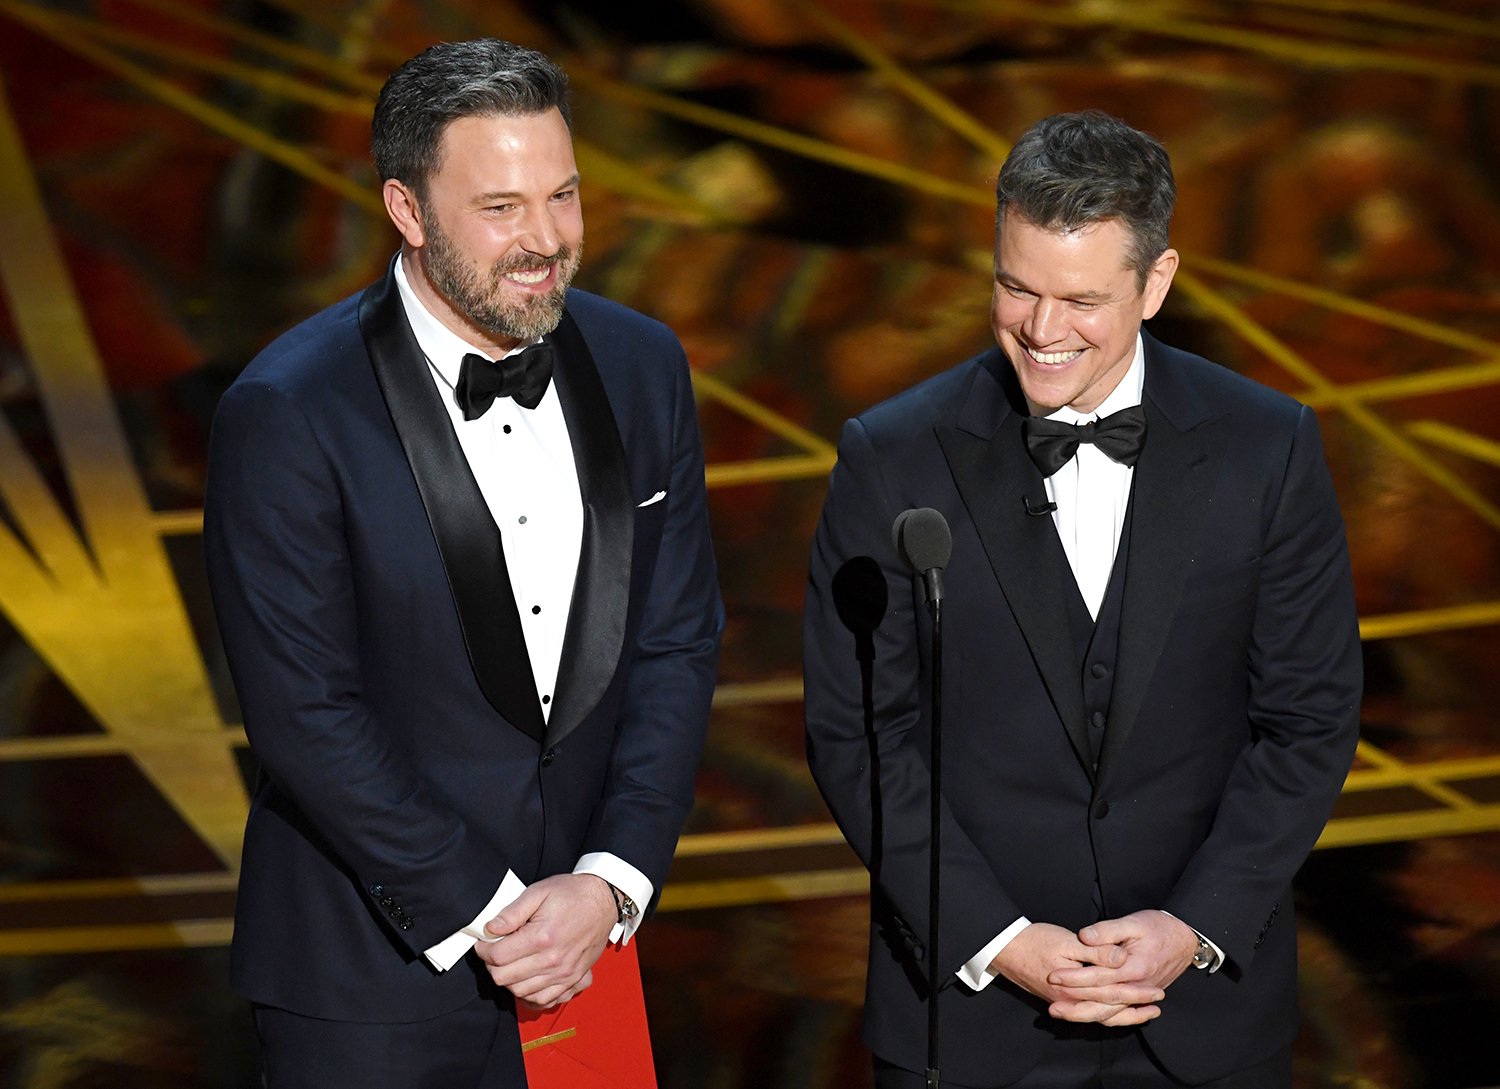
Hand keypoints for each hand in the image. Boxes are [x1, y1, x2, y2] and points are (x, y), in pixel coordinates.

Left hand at [472, 874, 616, 1008]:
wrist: (604, 900)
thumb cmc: (572, 894)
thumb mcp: (539, 891)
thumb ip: (512, 912)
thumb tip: (490, 929)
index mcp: (542, 937)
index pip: (498, 957)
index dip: (483, 950)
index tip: (484, 942)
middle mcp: (553, 961)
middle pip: (505, 978)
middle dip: (492, 965)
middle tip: (494, 951)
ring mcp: (564, 974)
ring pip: (520, 992)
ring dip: (509, 980)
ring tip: (510, 963)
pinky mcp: (573, 980)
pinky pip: (544, 1001)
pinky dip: (530, 996)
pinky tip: (527, 980)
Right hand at [990, 922, 1164, 1026]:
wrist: (1004, 947)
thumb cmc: (1034, 941)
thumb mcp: (1067, 941)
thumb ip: (1096, 952)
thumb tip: (1121, 959)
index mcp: (1075, 988)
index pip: (1113, 994)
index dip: (1137, 992)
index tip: (1156, 990)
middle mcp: (1071, 1002)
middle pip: (1110, 1009)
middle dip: (1135, 1006)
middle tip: (1158, 1002)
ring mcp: (1064, 1003)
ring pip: (1100, 1015)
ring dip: (1123, 1014)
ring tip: (1144, 1012)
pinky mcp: (1060, 1000)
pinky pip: (1089, 1012)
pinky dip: (1106, 1013)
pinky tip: (1114, 1009)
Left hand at [1046, 910, 1198, 1021]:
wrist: (1186, 938)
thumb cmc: (1158, 927)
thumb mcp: (1133, 922)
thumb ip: (1108, 930)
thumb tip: (1084, 936)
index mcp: (1133, 968)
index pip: (1098, 977)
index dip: (1074, 978)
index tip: (1053, 977)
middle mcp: (1137, 986)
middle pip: (1102, 1002)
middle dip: (1075, 1005)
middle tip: (1052, 1007)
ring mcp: (1141, 994)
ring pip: (1111, 1013)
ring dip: (1086, 1015)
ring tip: (1063, 1014)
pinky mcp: (1141, 995)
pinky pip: (1122, 1013)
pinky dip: (1105, 1017)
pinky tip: (1088, 1017)